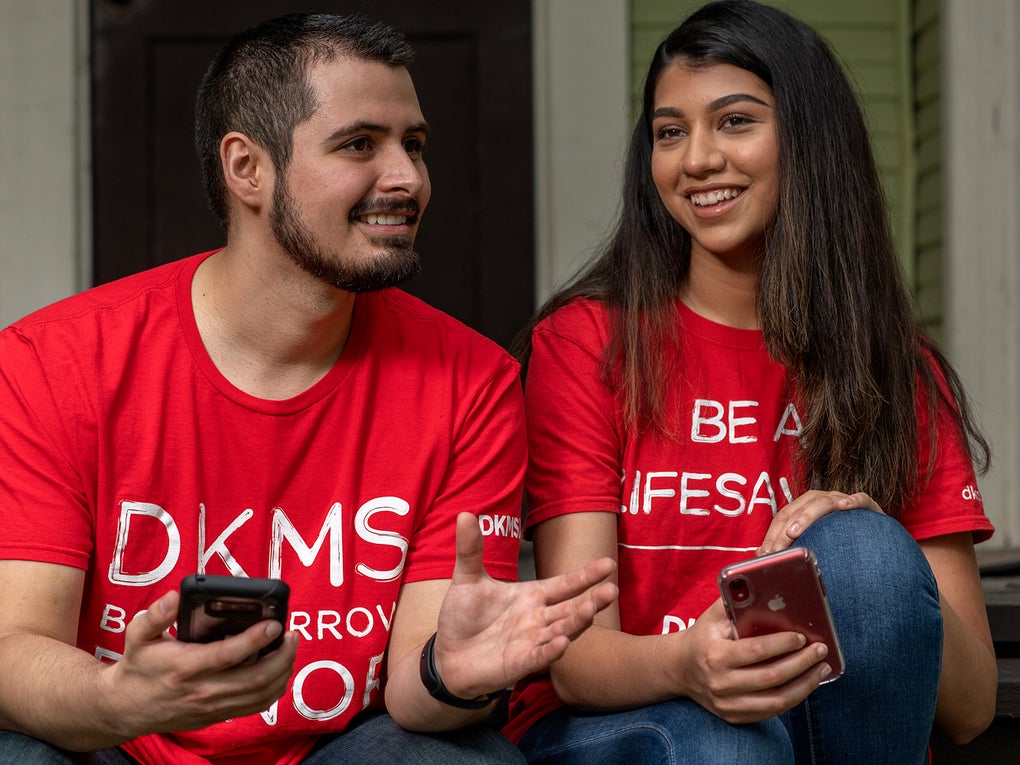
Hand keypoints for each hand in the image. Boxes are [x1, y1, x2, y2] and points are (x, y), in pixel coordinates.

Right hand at [102, 589, 297, 736]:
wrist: (124, 708)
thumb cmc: (137, 667)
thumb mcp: (137, 635)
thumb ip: (156, 615)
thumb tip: (177, 596)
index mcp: (185, 667)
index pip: (228, 654)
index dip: (256, 639)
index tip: (275, 623)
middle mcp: (203, 691)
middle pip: (255, 678)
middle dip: (282, 655)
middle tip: (293, 634)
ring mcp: (212, 707)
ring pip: (261, 694)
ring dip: (283, 671)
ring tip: (291, 647)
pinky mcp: (218, 715)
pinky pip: (255, 706)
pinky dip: (274, 689)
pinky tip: (280, 670)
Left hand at [433, 512, 617, 699]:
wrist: (445, 654)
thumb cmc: (462, 617)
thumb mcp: (467, 578)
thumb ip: (471, 548)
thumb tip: (464, 514)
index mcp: (532, 596)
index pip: (565, 584)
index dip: (586, 575)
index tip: (608, 563)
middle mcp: (538, 619)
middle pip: (571, 608)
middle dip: (592, 599)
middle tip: (612, 589)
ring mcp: (531, 642)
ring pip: (561, 631)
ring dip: (577, 622)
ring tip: (591, 609)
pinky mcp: (518, 664)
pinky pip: (538, 657)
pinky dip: (550, 651)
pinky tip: (562, 642)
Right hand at [677, 600, 830, 722]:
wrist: (679, 668)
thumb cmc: (703, 636)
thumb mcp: (713, 615)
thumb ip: (736, 601)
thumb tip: (768, 588)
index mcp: (715, 655)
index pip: (756, 651)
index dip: (783, 644)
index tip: (802, 636)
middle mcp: (721, 683)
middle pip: (771, 677)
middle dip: (802, 664)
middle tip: (820, 651)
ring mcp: (727, 704)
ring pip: (776, 701)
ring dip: (805, 685)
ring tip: (821, 669)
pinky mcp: (734, 717)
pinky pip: (771, 712)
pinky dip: (792, 698)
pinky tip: (805, 683)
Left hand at [757, 490, 882, 554]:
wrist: (873, 537)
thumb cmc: (838, 540)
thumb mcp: (813, 543)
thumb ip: (792, 547)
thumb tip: (762, 557)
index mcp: (806, 505)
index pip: (784, 516)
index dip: (772, 534)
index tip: (764, 553)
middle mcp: (822, 499)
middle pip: (799, 509)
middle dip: (785, 530)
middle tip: (776, 549)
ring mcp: (843, 499)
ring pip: (823, 502)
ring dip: (808, 515)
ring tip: (795, 531)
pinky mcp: (867, 505)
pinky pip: (860, 499)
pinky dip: (853, 501)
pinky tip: (845, 506)